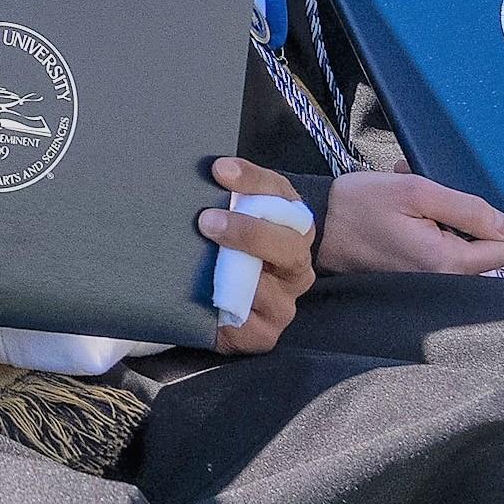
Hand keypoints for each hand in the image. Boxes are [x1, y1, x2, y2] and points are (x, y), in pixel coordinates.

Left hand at [205, 158, 313, 354]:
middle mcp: (296, 269)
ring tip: (207, 264)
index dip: (254, 183)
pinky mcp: (263, 335)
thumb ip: (237, 187)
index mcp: (296, 230)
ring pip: (270, 292)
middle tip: (208, 221)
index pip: (284, 200)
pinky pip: (251, 329)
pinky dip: (229, 317)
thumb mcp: (240, 207)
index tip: (219, 171)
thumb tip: (217, 169)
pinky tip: (210, 302)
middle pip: (287, 248)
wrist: (228, 292)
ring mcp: (283, 304)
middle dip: (250, 233)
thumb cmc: (233, 241)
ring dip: (235, 277)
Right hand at [315, 169, 503, 275]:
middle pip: (486, 249)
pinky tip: (412, 192)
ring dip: (455, 212)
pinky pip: (442, 243)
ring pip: (463, 243)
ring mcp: (426, 274)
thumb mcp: (414, 192)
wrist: (312, 226)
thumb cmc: (359, 205)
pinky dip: (438, 218)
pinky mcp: (412, 268)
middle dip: (488, 216)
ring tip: (421, 179)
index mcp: (447, 260)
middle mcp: (442, 275)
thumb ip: (464, 207)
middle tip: (480, 184)